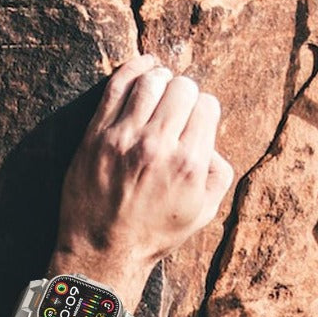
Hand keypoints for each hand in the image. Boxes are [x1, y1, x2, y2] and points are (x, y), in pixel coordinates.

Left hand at [56, 55, 234, 273]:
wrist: (104, 249)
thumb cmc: (155, 234)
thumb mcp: (203, 214)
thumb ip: (219, 176)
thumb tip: (212, 144)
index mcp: (190, 164)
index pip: (207, 105)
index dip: (204, 109)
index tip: (196, 118)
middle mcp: (160, 146)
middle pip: (182, 87)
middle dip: (185, 91)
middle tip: (179, 104)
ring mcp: (125, 137)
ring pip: (152, 80)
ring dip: (161, 79)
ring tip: (161, 87)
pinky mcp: (97, 134)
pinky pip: (118, 84)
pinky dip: (135, 68)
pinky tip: (144, 67)